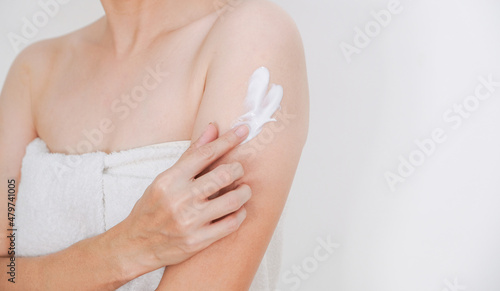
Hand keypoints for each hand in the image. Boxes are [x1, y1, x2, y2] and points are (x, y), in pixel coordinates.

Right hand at [114, 123, 251, 277]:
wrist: (136, 245)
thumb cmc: (153, 207)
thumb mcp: (165, 178)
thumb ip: (191, 154)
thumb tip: (213, 127)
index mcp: (170, 180)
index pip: (205, 154)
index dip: (228, 140)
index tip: (243, 130)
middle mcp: (179, 199)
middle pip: (223, 176)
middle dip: (238, 169)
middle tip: (238, 170)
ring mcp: (189, 222)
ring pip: (232, 201)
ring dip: (244, 192)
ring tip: (243, 190)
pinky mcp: (197, 241)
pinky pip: (231, 224)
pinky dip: (240, 214)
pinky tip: (238, 210)